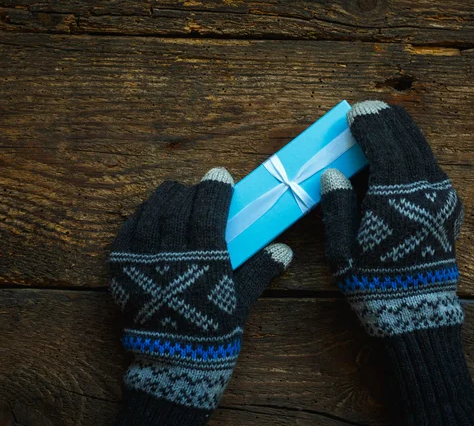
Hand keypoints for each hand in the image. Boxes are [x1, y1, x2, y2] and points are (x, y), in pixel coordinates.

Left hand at [109, 168, 291, 425]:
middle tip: (199, 188)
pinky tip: (147, 216)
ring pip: (149, 214)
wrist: (173, 364)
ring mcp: (141, 261)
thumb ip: (260, 270)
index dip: (215, 188)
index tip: (221, 176)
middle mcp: (170, 253)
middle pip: (177, 205)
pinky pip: (125, 233)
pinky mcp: (120, 272)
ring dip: (163, 199)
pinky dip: (137, 218)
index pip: (207, 208)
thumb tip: (284, 250)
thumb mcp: (240, 300)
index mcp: (204, 257)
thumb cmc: (213, 331)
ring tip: (174, 195)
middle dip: (190, 191)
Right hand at [320, 101, 463, 336]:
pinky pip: (432, 166)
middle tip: (369, 109)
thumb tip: (334, 173)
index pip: (382, 144)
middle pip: (407, 139)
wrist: (416, 312)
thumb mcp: (343, 250)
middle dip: (387, 120)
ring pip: (423, 150)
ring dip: (403, 133)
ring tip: (386, 121)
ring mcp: (443, 197)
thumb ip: (338, 206)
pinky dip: (416, 151)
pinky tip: (403, 151)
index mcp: (395, 196)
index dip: (367, 124)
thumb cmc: (374, 283)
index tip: (354, 112)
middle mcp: (425, 189)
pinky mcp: (450, 207)